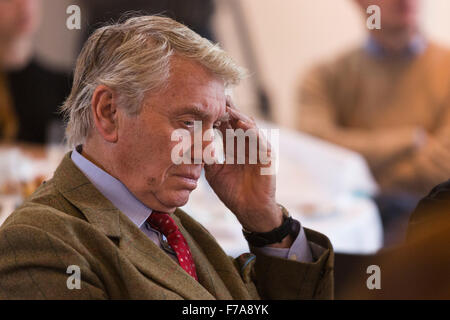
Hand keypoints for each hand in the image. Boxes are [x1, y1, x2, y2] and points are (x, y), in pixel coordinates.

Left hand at [204, 97, 283, 233]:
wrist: (249, 210)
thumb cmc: (232, 192)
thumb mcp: (214, 172)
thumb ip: (207, 158)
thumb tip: (191, 147)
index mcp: (234, 147)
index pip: (225, 127)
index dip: (216, 117)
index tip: (204, 106)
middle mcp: (246, 145)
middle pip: (237, 122)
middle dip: (228, 110)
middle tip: (218, 97)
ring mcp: (257, 149)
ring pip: (249, 127)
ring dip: (239, 117)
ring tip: (228, 108)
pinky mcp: (266, 157)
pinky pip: (259, 140)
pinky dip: (251, 131)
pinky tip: (241, 124)